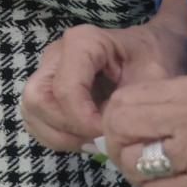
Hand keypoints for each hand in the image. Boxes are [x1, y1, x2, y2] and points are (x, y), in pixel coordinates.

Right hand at [21, 22, 186, 151]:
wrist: (152, 47)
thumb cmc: (155, 59)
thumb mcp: (154, 80)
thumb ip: (128, 107)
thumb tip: (106, 137)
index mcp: (83, 43)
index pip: (65, 89)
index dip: (83, 119)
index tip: (109, 135)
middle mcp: (56, 54)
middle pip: (37, 99)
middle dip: (65, 128)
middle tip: (97, 143)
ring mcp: (47, 70)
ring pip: (31, 111)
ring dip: (58, 135)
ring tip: (92, 143)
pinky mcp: (46, 86)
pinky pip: (35, 117)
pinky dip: (55, 135)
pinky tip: (84, 139)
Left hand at [105, 76, 186, 186]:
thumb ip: (165, 105)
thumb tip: (111, 124)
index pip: (123, 102)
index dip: (112, 122)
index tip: (122, 133)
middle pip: (120, 133)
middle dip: (119, 149)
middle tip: (134, 158)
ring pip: (135, 168)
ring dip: (140, 177)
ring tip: (161, 176)